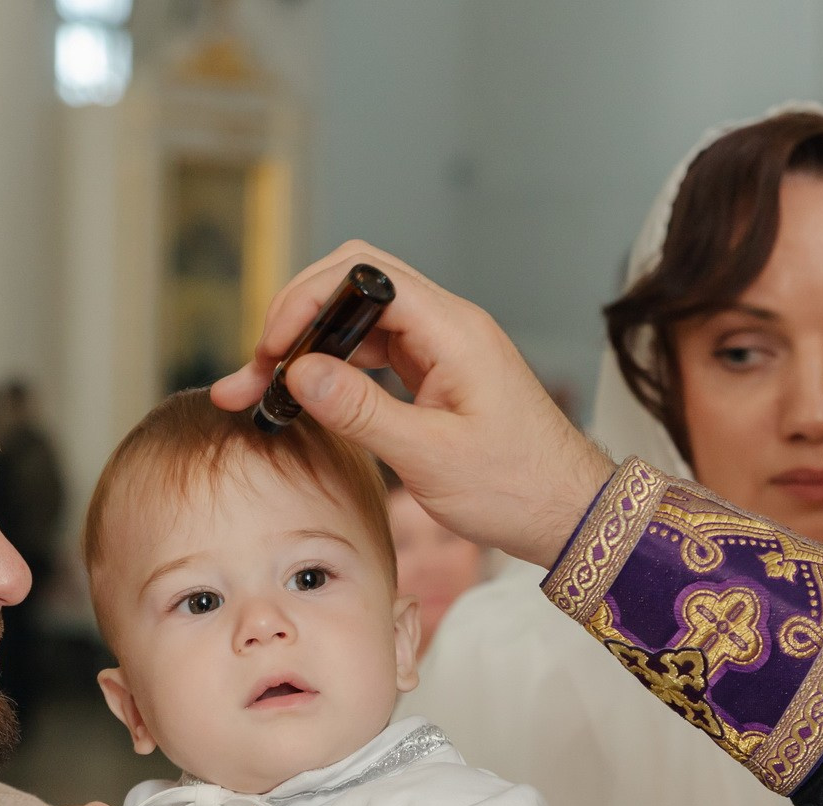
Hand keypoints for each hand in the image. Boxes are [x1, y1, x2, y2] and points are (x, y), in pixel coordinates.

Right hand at [209, 241, 616, 566]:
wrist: (567, 512)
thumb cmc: (515, 488)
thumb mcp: (430, 458)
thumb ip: (360, 411)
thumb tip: (299, 372)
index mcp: (452, 330)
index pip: (364, 276)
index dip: (307, 300)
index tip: (271, 347)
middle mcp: (446, 326)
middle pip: (354, 284)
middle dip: (297, 317)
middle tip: (256, 367)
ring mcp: (440, 348)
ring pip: (358, 322)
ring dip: (308, 348)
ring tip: (260, 389)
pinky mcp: (435, 375)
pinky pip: (374, 353)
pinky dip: (334, 370)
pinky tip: (304, 397)